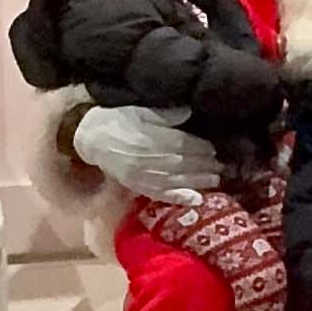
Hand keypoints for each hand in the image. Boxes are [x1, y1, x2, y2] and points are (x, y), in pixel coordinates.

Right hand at [70, 102, 219, 197]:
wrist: (91, 139)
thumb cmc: (116, 120)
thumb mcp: (139, 110)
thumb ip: (164, 114)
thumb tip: (188, 112)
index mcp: (153, 138)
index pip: (184, 144)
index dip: (201, 147)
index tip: (214, 148)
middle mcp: (152, 159)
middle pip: (185, 163)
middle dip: (205, 164)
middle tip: (220, 164)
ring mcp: (146, 176)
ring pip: (178, 180)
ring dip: (199, 181)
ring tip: (215, 179)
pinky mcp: (139, 186)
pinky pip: (162, 195)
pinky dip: (180, 198)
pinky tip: (195, 200)